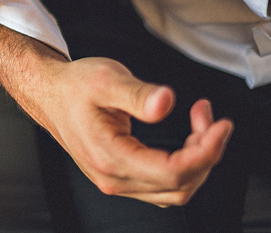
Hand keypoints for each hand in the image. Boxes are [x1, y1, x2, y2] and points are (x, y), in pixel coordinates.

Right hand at [40, 57, 233, 205]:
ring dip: (197, 162)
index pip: (172, 172)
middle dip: (206, 153)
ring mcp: (116, 181)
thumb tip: (167, 103)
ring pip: (174, 191)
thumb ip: (138, 93)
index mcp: (109, 156)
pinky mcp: (120, 177)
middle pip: (179, 186)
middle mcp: (113, 177)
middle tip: (209, 117)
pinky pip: (162, 187)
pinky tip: (187, 142)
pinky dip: (183, 168)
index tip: (221, 124)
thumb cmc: (74, 86)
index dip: (206, 151)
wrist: (49, 93)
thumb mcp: (106, 78)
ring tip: (201, 126)